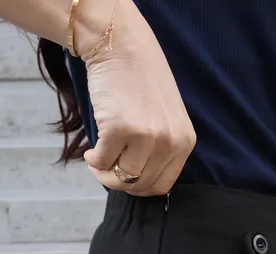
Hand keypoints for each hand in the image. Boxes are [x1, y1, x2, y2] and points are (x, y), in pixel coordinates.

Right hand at [76, 0, 196, 195]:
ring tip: (97, 161)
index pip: (163, 185)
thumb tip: (138, 180)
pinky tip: (91, 151)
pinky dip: (93, 161)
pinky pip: (103, 161)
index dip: (140, 187)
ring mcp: (146, 136)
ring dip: (105, 174)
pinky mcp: (120, 129)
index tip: (125, 178)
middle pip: (141, 184)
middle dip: (120, 182)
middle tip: (105, 171)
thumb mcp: (166, 117)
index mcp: (184, 141)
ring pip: (122, 177)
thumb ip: (161, 148)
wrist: (120, 44)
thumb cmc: (140, 80)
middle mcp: (169, 141)